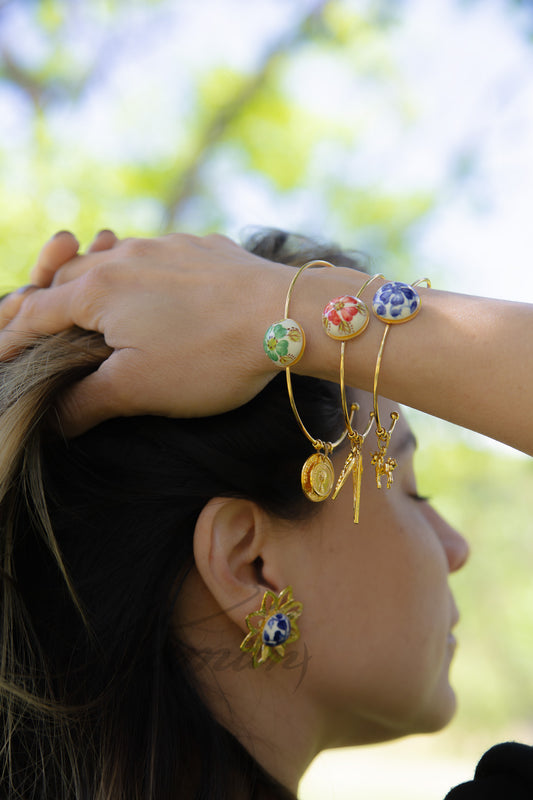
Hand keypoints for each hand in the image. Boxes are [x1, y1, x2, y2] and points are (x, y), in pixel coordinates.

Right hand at [0, 233, 284, 434]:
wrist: (287, 315)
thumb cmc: (208, 355)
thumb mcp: (138, 389)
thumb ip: (85, 401)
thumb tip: (52, 419)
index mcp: (96, 291)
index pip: (35, 314)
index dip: (12, 337)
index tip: (2, 355)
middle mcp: (124, 258)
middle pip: (68, 277)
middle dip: (47, 301)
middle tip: (39, 323)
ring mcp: (165, 246)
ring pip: (112, 258)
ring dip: (95, 279)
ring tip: (92, 296)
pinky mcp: (201, 247)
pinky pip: (156, 254)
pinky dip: (142, 271)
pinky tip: (158, 286)